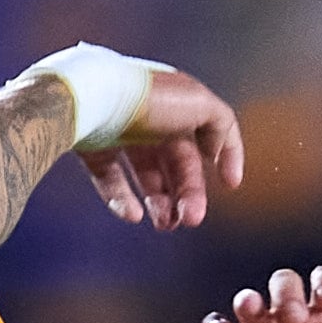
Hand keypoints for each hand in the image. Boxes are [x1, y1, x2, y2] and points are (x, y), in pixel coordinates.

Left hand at [78, 67, 243, 230]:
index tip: (230, 184)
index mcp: (177, 101)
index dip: (225, 155)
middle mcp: (149, 116)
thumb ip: (221, 124)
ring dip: (161, 203)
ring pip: (147, 174)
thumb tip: (217, 151)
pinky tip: (133, 215)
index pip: (206, 133)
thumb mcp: (199, 103)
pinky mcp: (92, 146)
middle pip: (177, 162)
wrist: (91, 97)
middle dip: (189, 193)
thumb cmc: (147, 98)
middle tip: (191, 219)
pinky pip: (111, 178)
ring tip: (166, 225)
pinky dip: (122, 199)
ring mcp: (119, 131)